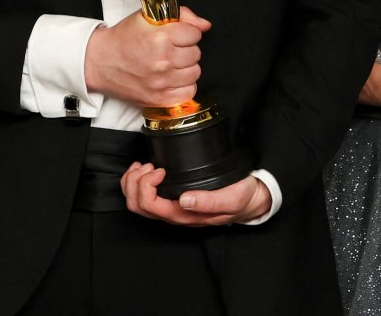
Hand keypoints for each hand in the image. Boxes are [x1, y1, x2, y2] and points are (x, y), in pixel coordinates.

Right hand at [83, 6, 210, 108]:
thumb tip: (205, 25)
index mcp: (160, 37)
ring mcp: (161, 82)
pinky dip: (183, 85)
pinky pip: (188, 92)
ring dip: (185, 68)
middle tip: (170, 49)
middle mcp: (162, 60)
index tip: (176, 35)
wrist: (99, 62)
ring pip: (195, 73)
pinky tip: (171, 78)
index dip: (186, 33)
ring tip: (170, 63)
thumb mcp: (147, 18)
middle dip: (185, 49)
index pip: (195, 34)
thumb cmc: (122, 39)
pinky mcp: (159, 98)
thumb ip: (181, 16)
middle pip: (196, 54)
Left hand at [120, 166, 271, 225]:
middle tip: (150, 166)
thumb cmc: (239, 199)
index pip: (149, 206)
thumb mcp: (231, 199)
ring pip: (135, 201)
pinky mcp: (169, 199)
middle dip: (135, 182)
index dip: (146, 185)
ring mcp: (168, 207)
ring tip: (145, 166)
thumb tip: (185, 201)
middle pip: (136, 205)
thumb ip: (209, 202)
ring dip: (132, 181)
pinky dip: (135, 180)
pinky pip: (141, 195)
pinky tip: (145, 168)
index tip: (161, 170)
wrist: (247, 200)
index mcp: (183, 216)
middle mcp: (172, 214)